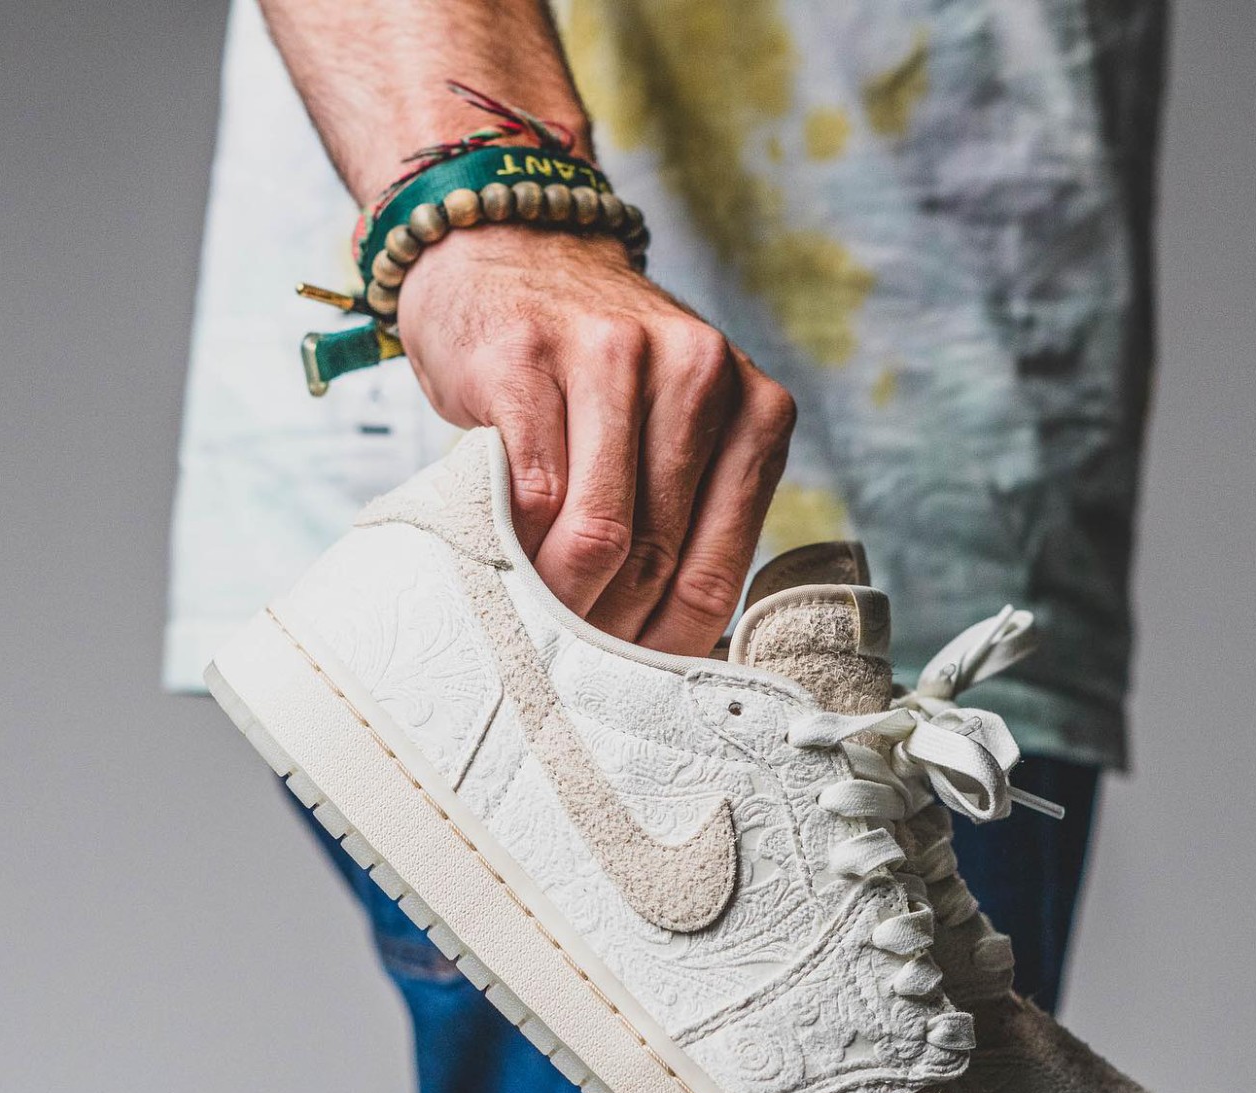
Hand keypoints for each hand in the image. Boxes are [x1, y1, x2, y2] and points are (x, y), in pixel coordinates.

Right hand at [394, 226, 795, 655]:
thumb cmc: (591, 373)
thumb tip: (667, 657)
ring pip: (600, 531)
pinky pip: (532, 489)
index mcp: (753, 405)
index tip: (626, 679)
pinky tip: (502, 555)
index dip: (665, 643)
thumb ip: (688, 514)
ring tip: (535, 622)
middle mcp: (698, 370)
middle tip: (568, 663)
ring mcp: (613, 354)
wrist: (507, 251)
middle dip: (607, 628)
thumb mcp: (670, 429)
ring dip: (561, 596)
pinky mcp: (528, 355)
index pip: (715, 570)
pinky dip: (514, 541)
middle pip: (657, 556)